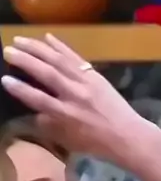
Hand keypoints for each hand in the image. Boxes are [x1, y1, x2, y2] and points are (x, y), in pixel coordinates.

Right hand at [1, 34, 147, 163]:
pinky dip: (61, 46)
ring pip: (59, 61)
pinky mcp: (95, 75)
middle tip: (7, 50)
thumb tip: (35, 112)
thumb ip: (49, 126)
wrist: (128, 135)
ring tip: (20, 39)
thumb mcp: (69, 141)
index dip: (20, 89)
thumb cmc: (96, 142)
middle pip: (47, 73)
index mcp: (67, 114)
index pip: (39, 99)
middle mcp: (75, 95)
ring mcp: (86, 82)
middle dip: (25, 60)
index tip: (5, 79)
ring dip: (38, 48)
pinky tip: (48, 37)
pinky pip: (75, 58)